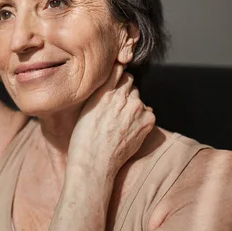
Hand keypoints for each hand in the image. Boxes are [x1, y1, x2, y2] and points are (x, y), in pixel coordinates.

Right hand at [67, 63, 155, 177]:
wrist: (95, 161)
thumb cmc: (84, 136)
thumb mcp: (87, 107)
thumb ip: (102, 91)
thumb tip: (115, 79)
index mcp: (105, 90)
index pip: (119, 69)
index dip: (116, 76)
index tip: (114, 82)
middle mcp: (123, 96)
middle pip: (130, 82)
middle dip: (124, 91)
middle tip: (115, 107)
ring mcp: (137, 108)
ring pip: (138, 98)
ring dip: (133, 105)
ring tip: (120, 121)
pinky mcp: (147, 120)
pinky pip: (147, 112)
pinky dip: (141, 117)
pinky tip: (129, 128)